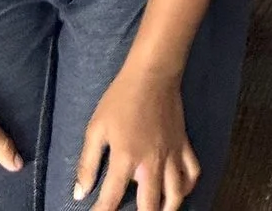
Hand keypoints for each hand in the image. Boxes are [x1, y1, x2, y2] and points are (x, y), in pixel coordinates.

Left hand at [74, 64, 195, 210]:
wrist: (152, 75)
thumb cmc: (120, 99)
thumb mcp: (96, 128)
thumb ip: (87, 163)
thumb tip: (80, 193)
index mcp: (126, 158)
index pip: (112, 198)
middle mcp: (151, 163)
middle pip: (150, 205)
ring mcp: (171, 155)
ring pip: (176, 194)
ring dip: (166, 208)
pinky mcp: (184, 145)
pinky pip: (192, 171)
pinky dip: (187, 186)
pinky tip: (179, 191)